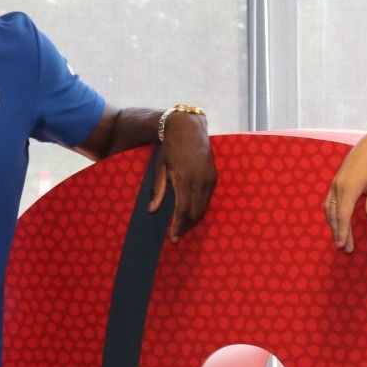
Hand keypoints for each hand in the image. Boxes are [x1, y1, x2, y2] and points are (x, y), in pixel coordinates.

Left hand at [151, 111, 214, 240]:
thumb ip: (158, 189)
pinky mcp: (214, 176)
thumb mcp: (160, 167)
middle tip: (176, 237)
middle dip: (185, 226)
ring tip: (183, 228)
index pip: (183, 210)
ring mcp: (209, 178)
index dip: (178, 226)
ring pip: (203, 207)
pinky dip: (200, 209)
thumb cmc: (170, 147)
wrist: (189, 128)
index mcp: (184, 179)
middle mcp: (200, 181)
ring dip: (193, 220)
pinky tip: (192, 213)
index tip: (173, 238)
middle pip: (194, 212)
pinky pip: (208, 199)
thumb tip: (152, 210)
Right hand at [325, 131, 366, 252]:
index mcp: (349, 188)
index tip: (343, 246)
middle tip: (345, 248)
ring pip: (329, 209)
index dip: (342, 232)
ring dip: (333, 225)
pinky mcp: (336, 181)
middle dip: (338, 233)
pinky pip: (329, 201)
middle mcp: (338, 186)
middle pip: (334, 215)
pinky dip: (331, 214)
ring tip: (340, 238)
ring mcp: (335, 183)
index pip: (342, 216)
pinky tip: (336, 221)